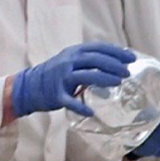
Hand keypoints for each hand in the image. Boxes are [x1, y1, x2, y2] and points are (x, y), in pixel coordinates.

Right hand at [10, 42, 134, 117]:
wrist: (28, 87)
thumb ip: (88, 59)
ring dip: (103, 78)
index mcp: (73, 52)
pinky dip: (81, 107)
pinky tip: (91, 112)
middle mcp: (67, 61)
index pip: (98, 47)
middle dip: (114, 64)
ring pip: (85, 76)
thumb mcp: (70, 60)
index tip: (131, 57)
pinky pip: (70, 101)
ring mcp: (60, 77)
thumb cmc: (55, 73)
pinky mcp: (55, 94)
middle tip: (127, 72)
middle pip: (94, 59)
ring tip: (118, 83)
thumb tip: (115, 61)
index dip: (116, 52)